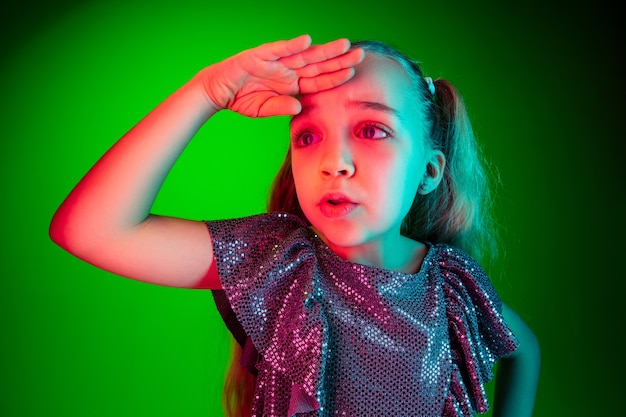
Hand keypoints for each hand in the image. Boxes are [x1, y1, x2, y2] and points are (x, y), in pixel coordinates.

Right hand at [199, 35, 364, 116]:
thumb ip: (281, 108)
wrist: (218, 91)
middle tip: (360, 54)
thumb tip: (298, 108)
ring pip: (304, 54)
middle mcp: (288, 70)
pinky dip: (292, 45)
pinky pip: (278, 49)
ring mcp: (276, 61)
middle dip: (339, 59)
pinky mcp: (260, 55)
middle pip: (318, 64)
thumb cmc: (242, 99)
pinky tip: (307, 41)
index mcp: (291, 84)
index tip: (352, 74)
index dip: (334, 77)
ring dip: (323, 50)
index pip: (318, 80)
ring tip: (343, 45)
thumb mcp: (264, 109)